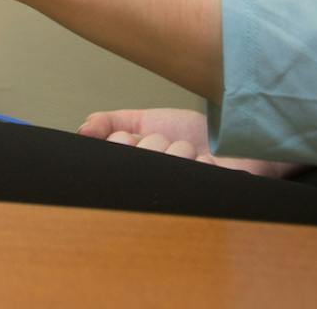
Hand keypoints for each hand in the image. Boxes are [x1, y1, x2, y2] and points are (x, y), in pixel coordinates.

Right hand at [78, 107, 299, 177]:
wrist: (234, 140)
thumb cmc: (191, 135)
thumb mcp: (143, 121)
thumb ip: (109, 122)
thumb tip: (82, 129)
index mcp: (137, 170)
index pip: (117, 150)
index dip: (125, 140)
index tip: (134, 138)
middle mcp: (157, 185)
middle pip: (144, 153)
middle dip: (157, 141)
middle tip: (168, 144)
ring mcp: (184, 192)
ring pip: (174, 158)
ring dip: (186, 150)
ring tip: (194, 155)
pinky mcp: (213, 195)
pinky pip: (202, 173)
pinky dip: (207, 165)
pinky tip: (210, 166)